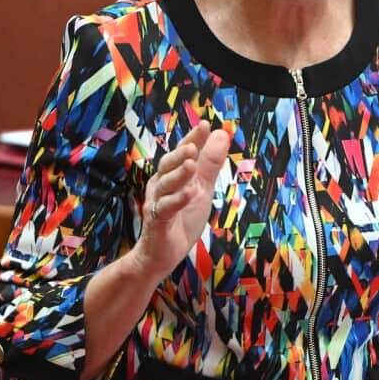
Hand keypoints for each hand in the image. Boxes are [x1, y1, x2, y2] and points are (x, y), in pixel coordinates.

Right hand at [129, 121, 230, 278]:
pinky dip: (177, 200)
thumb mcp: (201, 189)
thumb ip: (210, 164)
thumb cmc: (181, 219)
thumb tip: (221, 134)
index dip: (192, 139)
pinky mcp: (157, 223)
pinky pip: (165, 209)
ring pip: (165, 185)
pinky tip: (189, 193)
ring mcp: (157, 204)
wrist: (161, 255)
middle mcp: (161, 186)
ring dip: (179, 174)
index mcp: (172, 176)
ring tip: (192, 164)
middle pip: (168, 165)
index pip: (182, 153)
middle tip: (193, 145)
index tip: (205, 124)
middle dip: (180, 154)